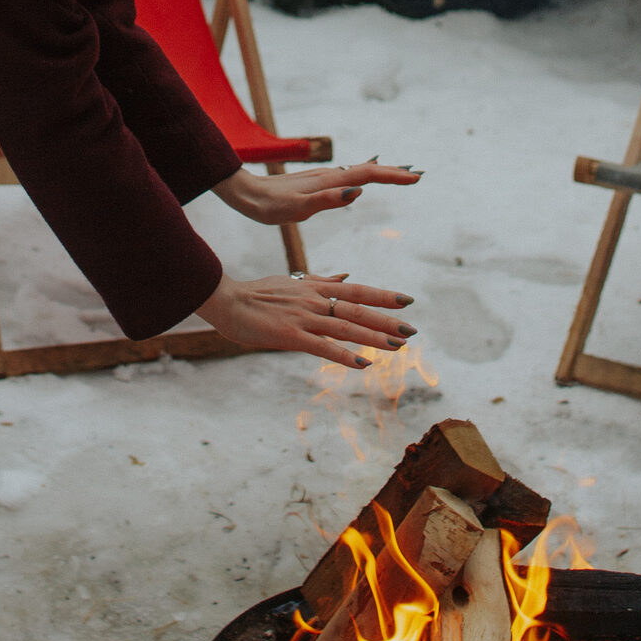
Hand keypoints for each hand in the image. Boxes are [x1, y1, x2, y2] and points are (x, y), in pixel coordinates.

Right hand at [195, 270, 415, 369]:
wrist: (227, 301)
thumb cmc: (258, 293)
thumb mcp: (294, 281)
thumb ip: (322, 280)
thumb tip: (347, 276)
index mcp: (316, 287)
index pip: (357, 290)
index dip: (383, 295)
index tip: (407, 300)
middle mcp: (314, 300)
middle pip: (358, 309)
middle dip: (387, 320)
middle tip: (412, 330)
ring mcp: (304, 317)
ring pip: (346, 327)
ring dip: (374, 337)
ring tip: (398, 346)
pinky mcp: (291, 335)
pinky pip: (323, 347)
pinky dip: (344, 355)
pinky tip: (363, 364)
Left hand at [212, 158, 419, 228]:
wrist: (246, 194)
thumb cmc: (268, 207)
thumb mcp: (295, 209)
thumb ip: (325, 200)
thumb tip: (356, 193)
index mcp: (328, 182)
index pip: (367, 176)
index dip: (392, 176)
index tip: (415, 178)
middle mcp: (329, 177)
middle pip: (368, 171)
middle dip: (393, 173)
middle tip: (418, 175)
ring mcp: (323, 179)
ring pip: (359, 173)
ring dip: (382, 173)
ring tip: (402, 175)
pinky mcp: (317, 184)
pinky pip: (348, 178)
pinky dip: (365, 177)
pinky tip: (366, 182)